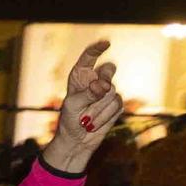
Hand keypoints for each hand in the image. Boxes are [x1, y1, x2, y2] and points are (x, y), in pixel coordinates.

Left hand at [42, 41, 122, 173]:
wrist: (77, 141)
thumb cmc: (69, 120)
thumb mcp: (73, 105)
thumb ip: (87, 94)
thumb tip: (103, 85)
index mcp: (80, 76)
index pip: (89, 57)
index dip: (97, 49)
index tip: (105, 44)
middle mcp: (96, 81)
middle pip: (109, 69)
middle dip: (106, 78)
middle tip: (100, 89)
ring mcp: (108, 92)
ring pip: (112, 92)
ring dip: (98, 109)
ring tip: (86, 119)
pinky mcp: (116, 105)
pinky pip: (116, 105)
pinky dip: (104, 116)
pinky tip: (95, 124)